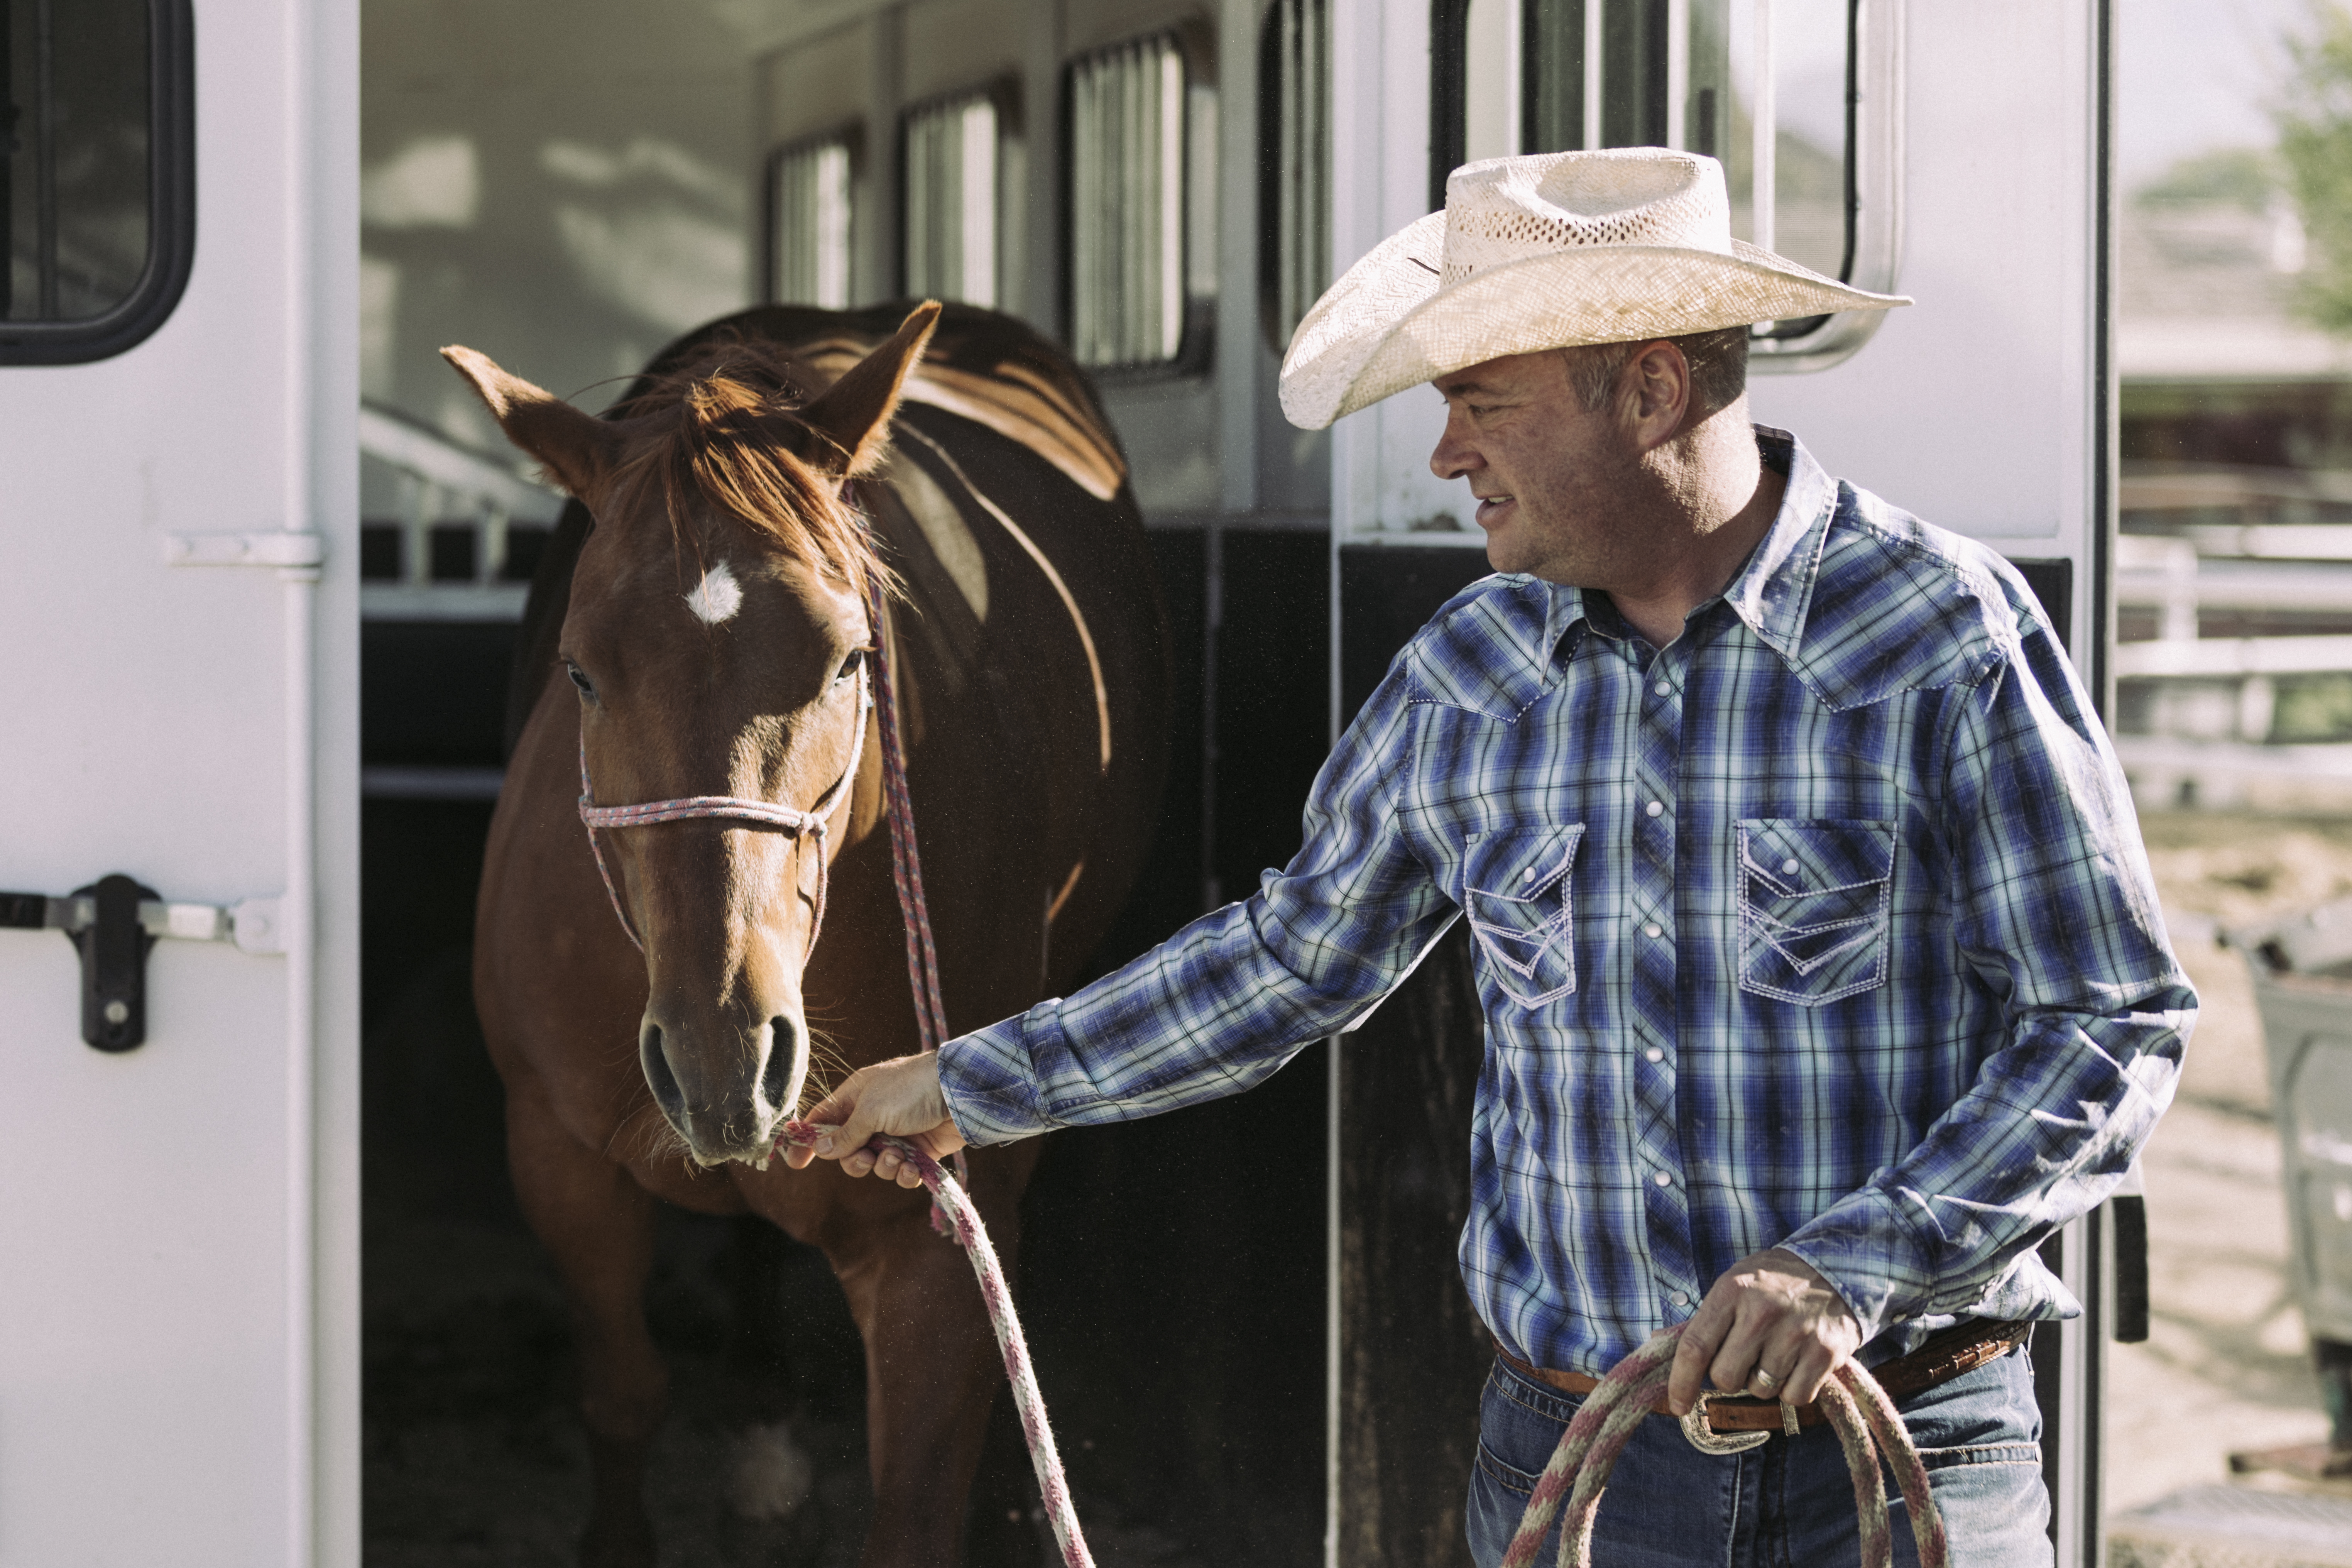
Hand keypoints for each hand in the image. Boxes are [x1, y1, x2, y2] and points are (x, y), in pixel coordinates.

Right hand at [782, 1052, 966, 1187]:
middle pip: (847, 1151)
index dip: (809, 1141)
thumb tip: (820, 1148)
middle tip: (866, 1157)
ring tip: (898, 1156)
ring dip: (884, 1166)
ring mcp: (897, 1134)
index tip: (796, 1162)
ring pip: (875, 1165)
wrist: (961, 1094)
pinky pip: (902, 1173)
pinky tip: (913, 1168)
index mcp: (856, 1098)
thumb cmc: (912, 1089)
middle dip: (854, 1161)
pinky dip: (905, 1174)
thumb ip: (846, 1133)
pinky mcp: (919, 1151)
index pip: (823, 1120)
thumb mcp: (871, 1109)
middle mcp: (874, 1117)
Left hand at [1666, 1248, 1860, 1413]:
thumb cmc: (1773, 1282)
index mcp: (1731, 1291)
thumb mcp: (1733, 1284)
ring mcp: (1795, 1333)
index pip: (1695, 1347)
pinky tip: (1798, 1363)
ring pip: (1760, 1390)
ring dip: (1764, 1382)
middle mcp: (1761, 1312)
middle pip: (1725, 1378)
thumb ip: (1704, 1320)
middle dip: (1730, 1377)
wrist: (1834, 1268)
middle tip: (1746, 1357)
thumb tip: (1657, 1345)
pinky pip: (1795, 1397)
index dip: (1680, 1383)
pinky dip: (1793, 1389)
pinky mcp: (1825, 1352)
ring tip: (1777, 1352)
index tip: (1677, 1406)